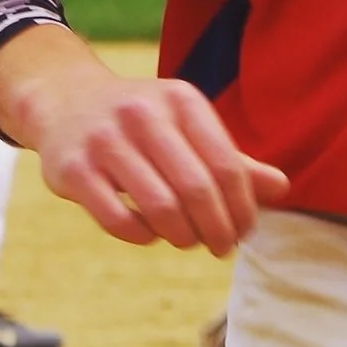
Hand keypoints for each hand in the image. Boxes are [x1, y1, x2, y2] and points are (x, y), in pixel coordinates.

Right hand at [0, 26, 287, 255]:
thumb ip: (233, 160)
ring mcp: (103, 139)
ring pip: (160, 208)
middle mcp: (141, 113)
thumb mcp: (186, 126)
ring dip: (183, 236)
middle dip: (217, 230)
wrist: (64, 101)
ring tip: (186, 238)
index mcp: (179, 99)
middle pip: (197, 190)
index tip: (243, 231)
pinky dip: (142, 236)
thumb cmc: (142, 124)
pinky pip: (119, 220)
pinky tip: (148, 232)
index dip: (242, 210)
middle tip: (220, 247)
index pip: (227, 166)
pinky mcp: (73, 168)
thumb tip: (282, 189)